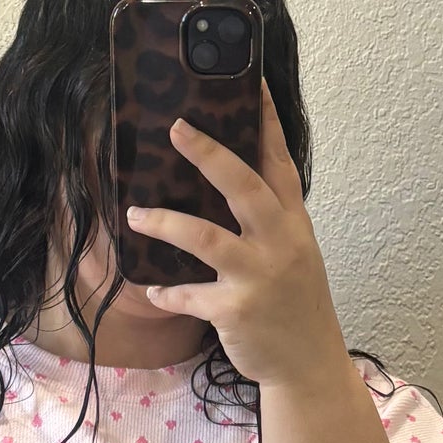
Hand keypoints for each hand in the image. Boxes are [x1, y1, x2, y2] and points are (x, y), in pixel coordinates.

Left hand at [125, 80, 349, 388]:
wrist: (308, 363)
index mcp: (293, 222)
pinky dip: (166, 292)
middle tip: (176, 128)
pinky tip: (150, 289)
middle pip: (244, 187)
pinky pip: (189, 294)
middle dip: (209, 155)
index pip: (280, 161)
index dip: (265, 120)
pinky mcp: (236, 311)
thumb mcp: (293, 252)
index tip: (250, 79)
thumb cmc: (293, 302)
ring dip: (165, 223)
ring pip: (206, 238)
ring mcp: (259, 277)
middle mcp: (280, 243)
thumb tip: (219, 182)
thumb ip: (266, 219)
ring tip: (134, 212)